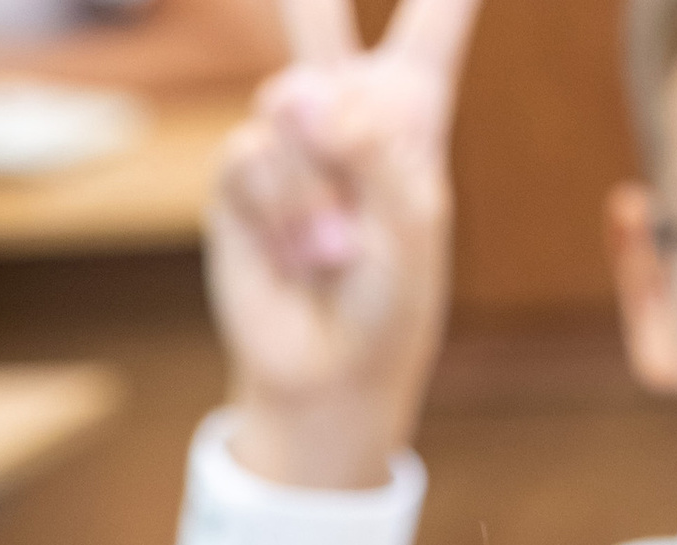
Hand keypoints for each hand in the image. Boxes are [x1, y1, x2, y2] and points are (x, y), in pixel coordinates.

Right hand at [211, 0, 484, 489]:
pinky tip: (299, 255)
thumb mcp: (413, 231)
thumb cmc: (389, 306)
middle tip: (310, 6)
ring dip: (315, 190)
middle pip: (317, 14)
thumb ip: (377, 154)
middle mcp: (343, 107)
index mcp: (410, 110)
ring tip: (335, 250)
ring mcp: (286, 138)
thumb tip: (300, 100)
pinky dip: (282, 213)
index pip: (435, 15)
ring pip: (288, 109)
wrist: (327, 376)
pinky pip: (253, 160)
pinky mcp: (241, 176)